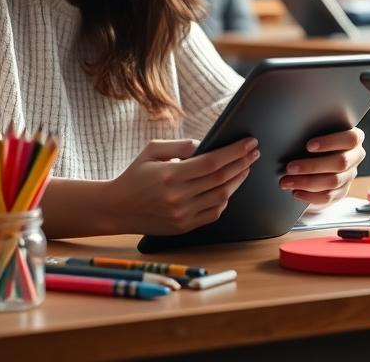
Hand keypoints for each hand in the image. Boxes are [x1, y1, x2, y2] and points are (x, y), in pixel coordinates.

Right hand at [103, 138, 257, 234]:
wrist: (115, 208)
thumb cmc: (135, 175)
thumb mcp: (152, 150)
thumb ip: (181, 145)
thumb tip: (208, 144)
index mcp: (170, 175)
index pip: (212, 162)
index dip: (235, 152)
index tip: (250, 143)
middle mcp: (178, 197)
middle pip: (221, 179)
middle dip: (242, 163)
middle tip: (254, 152)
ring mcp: (182, 214)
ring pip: (222, 197)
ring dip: (238, 181)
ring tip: (245, 168)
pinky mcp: (183, 227)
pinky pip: (213, 213)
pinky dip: (225, 200)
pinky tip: (229, 188)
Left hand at [280, 127, 365, 206]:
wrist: (317, 164)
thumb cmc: (315, 144)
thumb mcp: (316, 136)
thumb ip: (312, 135)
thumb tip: (293, 139)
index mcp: (354, 139)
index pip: (350, 139)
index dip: (330, 142)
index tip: (308, 145)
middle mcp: (355, 157)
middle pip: (341, 162)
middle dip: (312, 166)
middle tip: (290, 167)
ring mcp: (349, 176)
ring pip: (333, 181)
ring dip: (307, 182)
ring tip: (287, 181)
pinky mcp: (341, 192)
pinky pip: (328, 197)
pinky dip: (309, 195)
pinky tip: (296, 191)